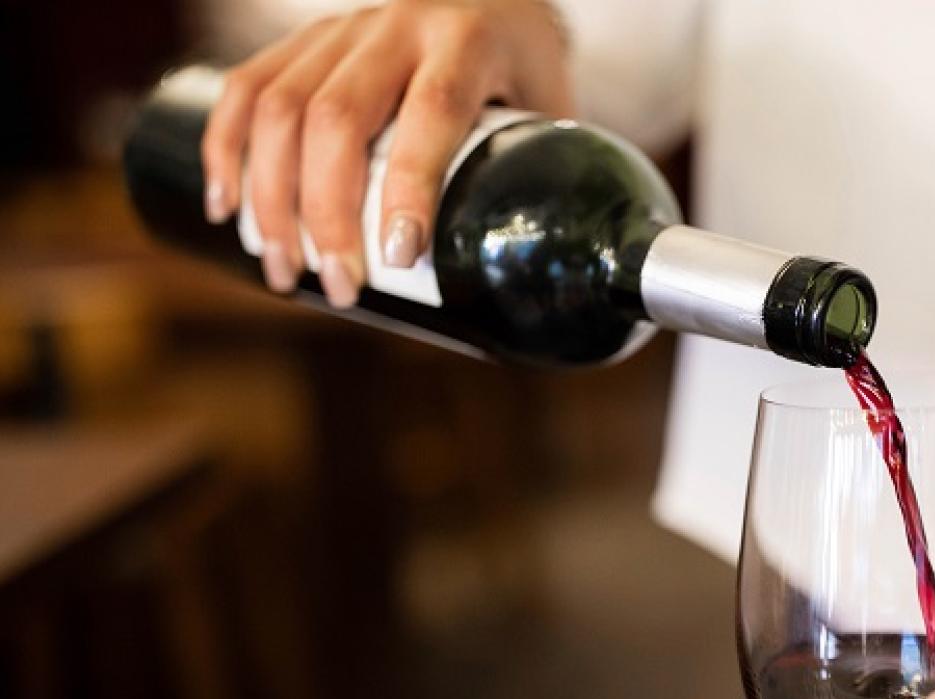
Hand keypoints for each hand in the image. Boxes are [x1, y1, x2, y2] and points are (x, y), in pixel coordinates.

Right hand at [201, 0, 573, 305]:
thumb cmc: (527, 69)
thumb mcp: (552, 109)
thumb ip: (547, 178)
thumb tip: (560, 278)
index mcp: (469, 39)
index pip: (432, 110)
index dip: (409, 184)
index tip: (398, 257)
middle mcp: (398, 24)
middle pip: (337, 117)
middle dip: (326, 213)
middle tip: (338, 287)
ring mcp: (344, 28)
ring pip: (281, 106)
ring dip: (270, 198)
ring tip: (284, 272)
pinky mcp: (307, 40)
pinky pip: (246, 85)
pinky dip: (227, 148)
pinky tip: (226, 205)